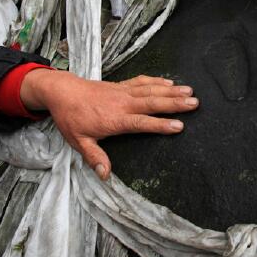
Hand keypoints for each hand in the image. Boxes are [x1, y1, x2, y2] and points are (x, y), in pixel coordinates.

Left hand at [20, 71, 198, 179]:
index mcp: (116, 119)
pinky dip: (157, 81)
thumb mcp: (78, 141)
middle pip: (153, 103)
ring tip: (190, 91)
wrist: (62, 91)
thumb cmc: (70, 118)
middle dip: (175, 103)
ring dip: (172, 91)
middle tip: (195, 103)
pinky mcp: (121, 85)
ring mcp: (123, 92)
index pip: (142, 123)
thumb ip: (94, 157)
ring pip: (151, 90)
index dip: (161, 124)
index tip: (179, 125)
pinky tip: (170, 82)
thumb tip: (105, 176)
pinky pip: (142, 81)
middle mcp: (123, 104)